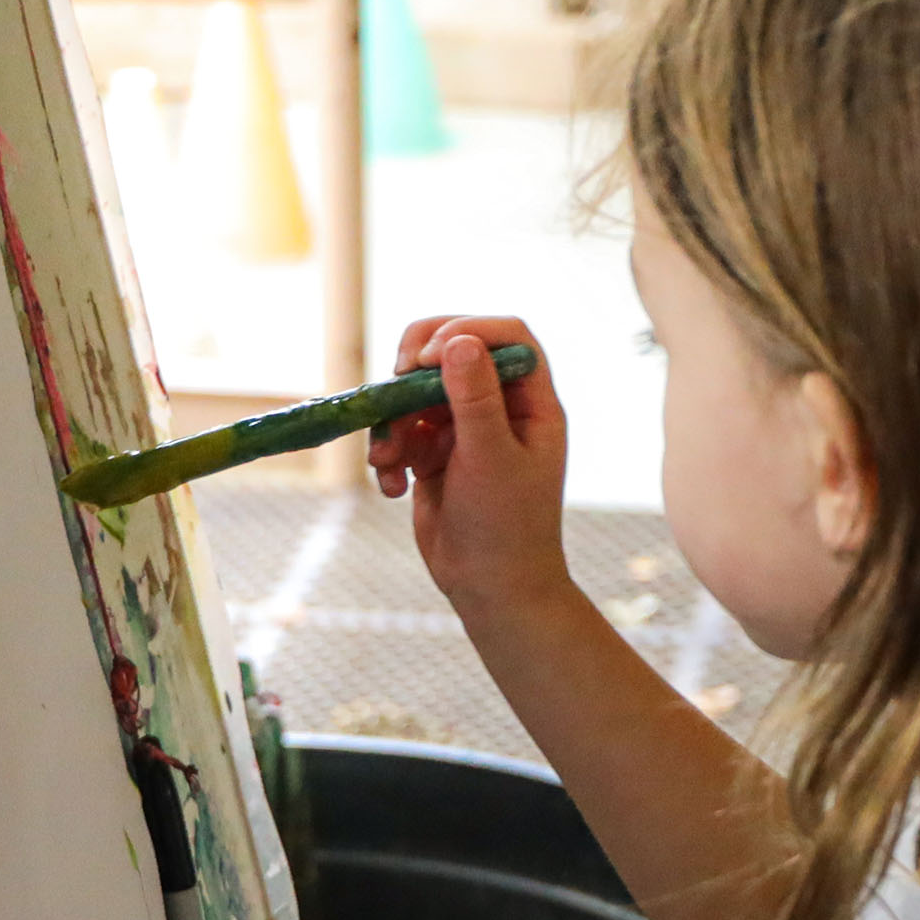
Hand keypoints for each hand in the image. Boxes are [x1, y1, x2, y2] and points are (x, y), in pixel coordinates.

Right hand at [367, 318, 572, 626]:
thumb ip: (475, 398)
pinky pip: (400, 430)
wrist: (489, 589)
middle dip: (415, 368)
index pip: (507, 336)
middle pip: (453, 349)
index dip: (466, 330)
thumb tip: (458, 341)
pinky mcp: (434, 453)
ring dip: (393, 420)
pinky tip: (393, 488)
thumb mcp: (490, 458)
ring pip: (416, 392)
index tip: (428, 357)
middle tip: (396, 382)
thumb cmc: (505, 526)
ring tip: (388, 460)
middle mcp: (499, 407)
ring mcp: (464, 429)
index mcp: (531, 402)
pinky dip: (388, 453)